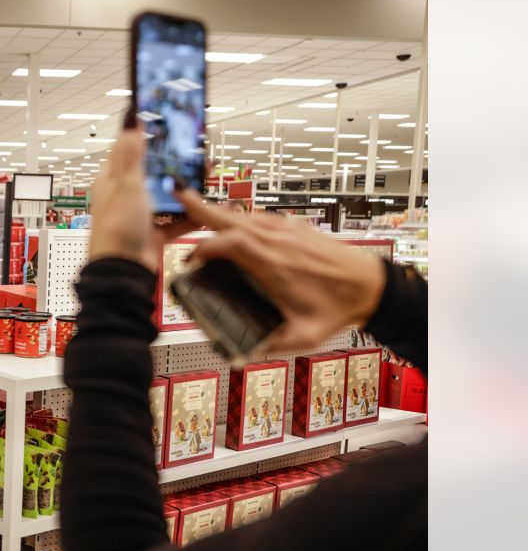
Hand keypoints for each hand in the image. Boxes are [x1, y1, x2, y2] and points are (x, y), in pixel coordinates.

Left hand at [87, 115, 201, 270]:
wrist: (123, 272)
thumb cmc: (116, 228)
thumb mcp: (126, 183)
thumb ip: (131, 152)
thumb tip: (130, 117)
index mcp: (112, 180)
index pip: (129, 149)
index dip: (146, 134)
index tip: (164, 121)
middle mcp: (126, 195)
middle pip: (153, 172)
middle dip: (174, 162)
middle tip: (194, 150)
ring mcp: (140, 215)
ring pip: (168, 195)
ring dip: (186, 188)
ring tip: (205, 175)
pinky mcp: (154, 233)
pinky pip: (177, 220)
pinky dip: (191, 216)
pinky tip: (207, 209)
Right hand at [175, 190, 386, 353]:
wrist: (372, 286)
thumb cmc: (339, 308)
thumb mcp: (303, 336)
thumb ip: (269, 345)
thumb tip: (239, 355)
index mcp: (273, 265)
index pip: (228, 244)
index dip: (203, 249)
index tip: (191, 262)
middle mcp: (277, 242)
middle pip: (231, 217)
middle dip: (201, 207)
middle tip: (178, 195)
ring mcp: (287, 231)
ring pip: (244, 214)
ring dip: (218, 212)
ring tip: (197, 206)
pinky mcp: (295, 229)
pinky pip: (260, 217)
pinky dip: (240, 217)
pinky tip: (234, 222)